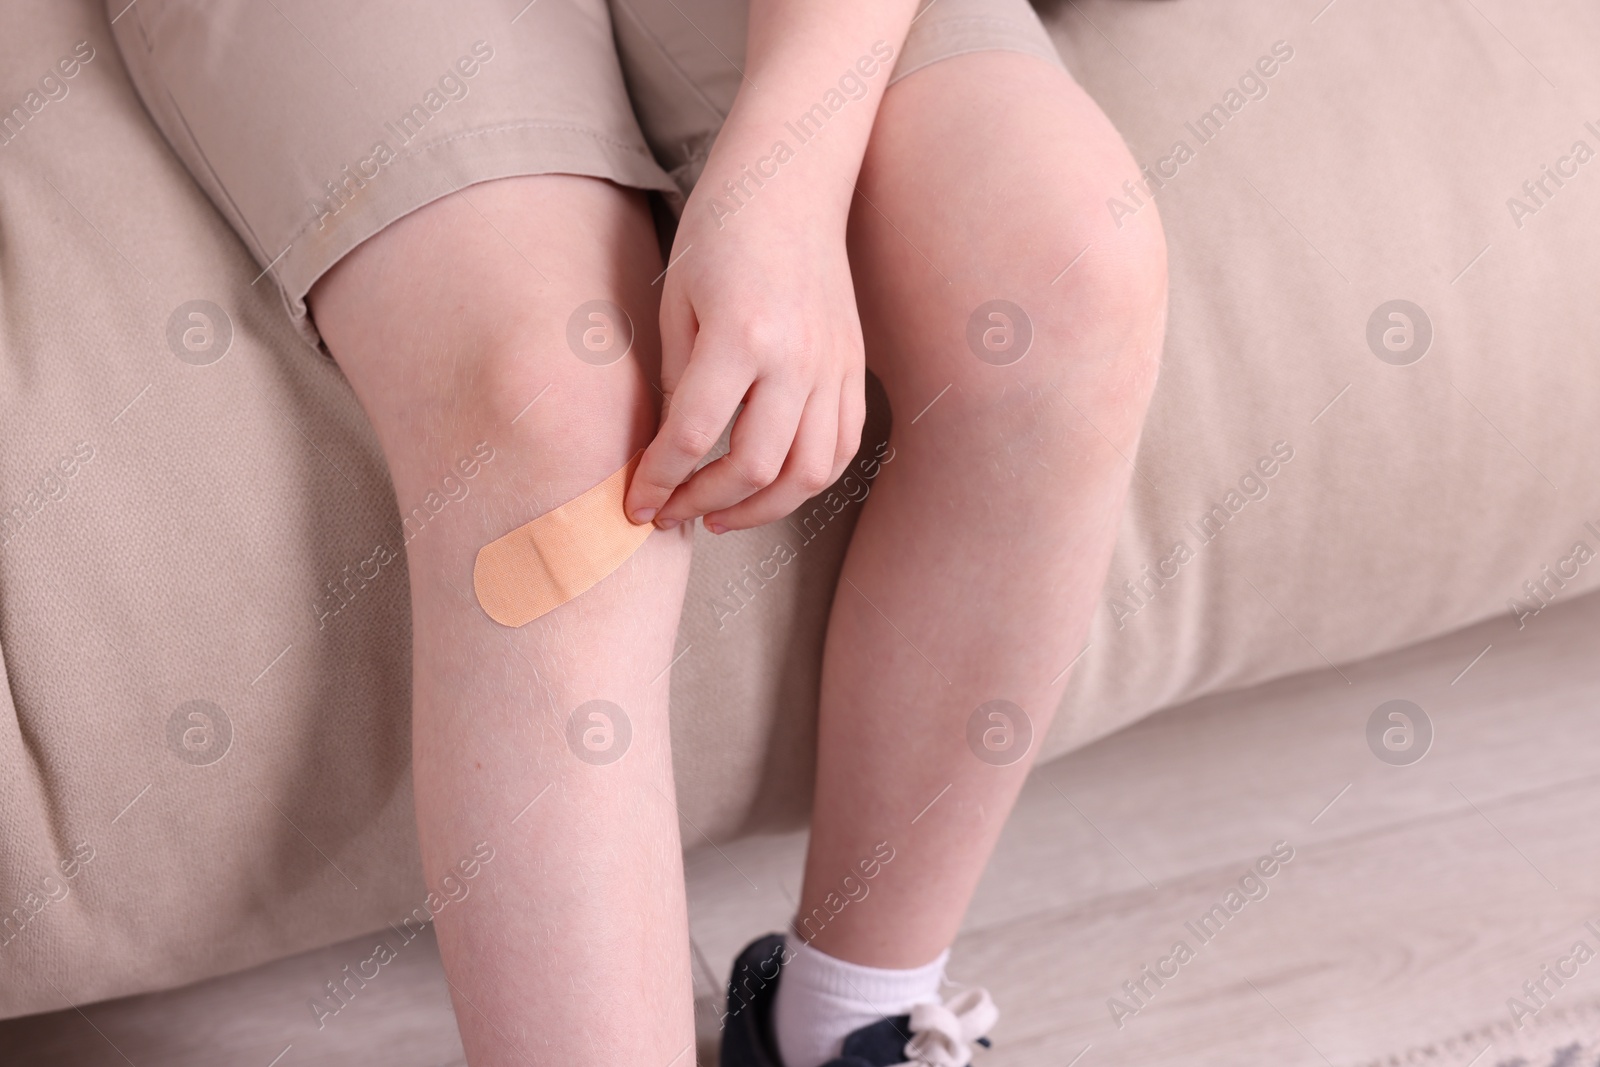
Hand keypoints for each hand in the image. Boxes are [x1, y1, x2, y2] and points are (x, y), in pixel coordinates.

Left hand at [624, 176, 866, 532]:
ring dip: (761, 508)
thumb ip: (677, 381)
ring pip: (809, 473)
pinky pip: (842, 446)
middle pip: (755, 467)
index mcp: (740, 334)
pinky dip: (807, 480)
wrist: (789, 186)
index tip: (637, 502)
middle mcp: (796, 358)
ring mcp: (834, 366)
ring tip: (721, 514)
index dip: (659, 480)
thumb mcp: (676, 301)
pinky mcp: (854, 367)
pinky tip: (772, 485)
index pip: (694, 435)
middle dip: (704, 503)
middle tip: (671, 512)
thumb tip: (673, 451)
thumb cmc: (720, 233)